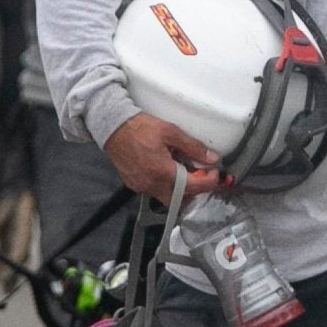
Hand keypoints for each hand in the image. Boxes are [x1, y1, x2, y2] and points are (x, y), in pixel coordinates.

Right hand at [103, 112, 220, 208]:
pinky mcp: (133, 184)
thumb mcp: (171, 132)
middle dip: (196, 191)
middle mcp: (151, 184)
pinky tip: (169, 170)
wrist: (112, 127)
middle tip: (202, 175)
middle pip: (181, 200)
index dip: (210, 181)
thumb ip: (193, 147)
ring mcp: (141, 186)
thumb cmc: (140, 128)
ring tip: (186, 170)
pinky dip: (167, 185)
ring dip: (181, 189)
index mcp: (163, 173)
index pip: (194, 187)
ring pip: (167, 197)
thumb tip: (212, 158)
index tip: (214, 171)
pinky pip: (155, 191)